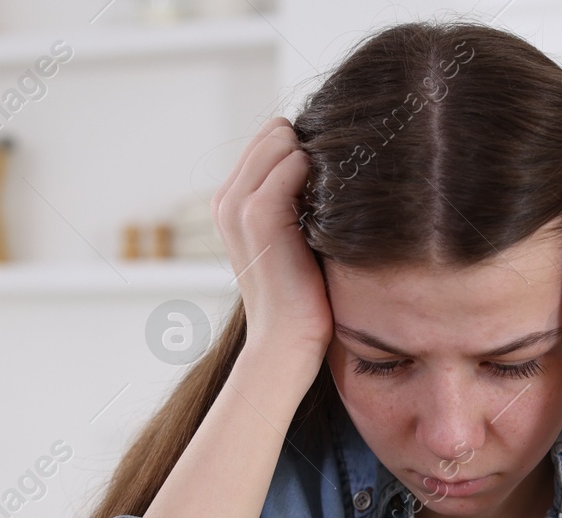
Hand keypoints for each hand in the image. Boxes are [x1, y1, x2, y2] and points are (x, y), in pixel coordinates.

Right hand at [212, 117, 332, 378]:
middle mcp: (227, 198)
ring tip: (334, 201)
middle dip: (310, 150)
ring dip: (316, 162)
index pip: (269, 140)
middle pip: (275, 132)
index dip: (303, 152)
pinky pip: (295, 161)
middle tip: (335, 191)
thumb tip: (328, 159)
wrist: (288, 341)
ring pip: (283, 140)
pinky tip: (335, 206)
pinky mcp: (259, 213)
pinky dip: (320, 174)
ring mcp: (239, 204)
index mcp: (229, 202)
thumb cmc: (301, 295)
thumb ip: (296, 198)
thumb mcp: (294, 238)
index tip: (329, 182)